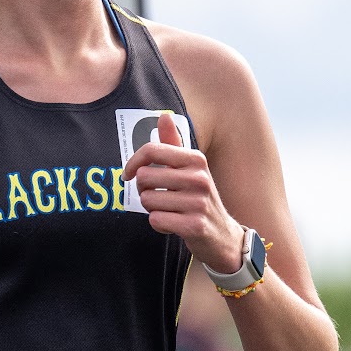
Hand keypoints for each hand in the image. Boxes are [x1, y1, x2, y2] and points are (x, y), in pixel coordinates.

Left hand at [121, 112, 241, 271]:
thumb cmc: (198, 197)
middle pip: (144, 176)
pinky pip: (156, 220)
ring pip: (147, 200)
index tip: (128, 174)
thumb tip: (163, 115)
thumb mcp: (190, 168)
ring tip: (169, 210)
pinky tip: (173, 224)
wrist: (222, 235)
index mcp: (196, 159)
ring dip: (151, 209)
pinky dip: (159, 224)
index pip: (152, 150)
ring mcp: (199, 202)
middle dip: (143, 189)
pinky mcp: (195, 225)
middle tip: (158, 196)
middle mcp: (199, 177)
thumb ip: (173, 143)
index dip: (133, 162)